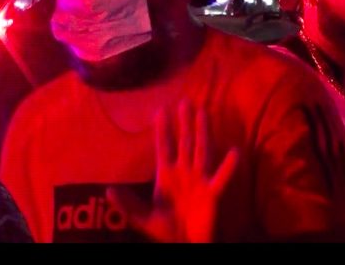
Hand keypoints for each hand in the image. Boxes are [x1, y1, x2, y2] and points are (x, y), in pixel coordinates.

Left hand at [107, 100, 238, 241]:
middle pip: (184, 142)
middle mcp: (183, 173)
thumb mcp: (142, 217)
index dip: (162, 129)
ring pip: (201, 151)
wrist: (184, 243)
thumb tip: (109, 191)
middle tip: (185, 101)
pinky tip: (235, 152)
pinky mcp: (212, 194)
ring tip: (204, 112)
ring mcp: (199, 181)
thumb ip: (127, 204)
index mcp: (166, 175)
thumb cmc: (165, 230)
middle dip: (184, 123)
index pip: (163, 146)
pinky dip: (228, 166)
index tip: (160, 109)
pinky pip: (221, 178)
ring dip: (202, 132)